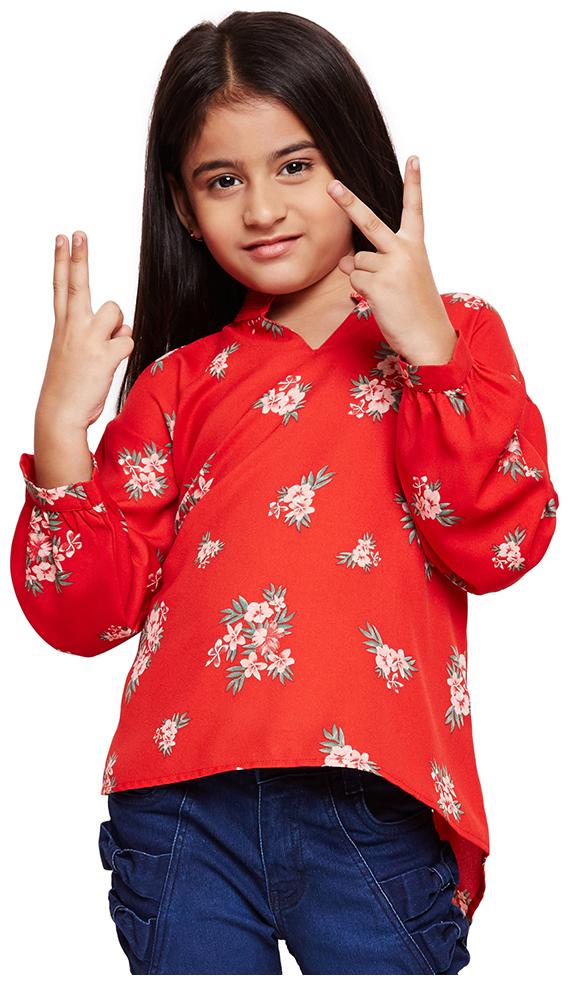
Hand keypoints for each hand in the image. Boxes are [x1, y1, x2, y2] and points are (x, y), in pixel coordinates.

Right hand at [36, 231, 134, 430]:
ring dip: (118, 330)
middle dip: (79, 257)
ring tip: (104, 351)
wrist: (59, 412)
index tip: (62, 238)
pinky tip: (110, 364)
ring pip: (117, 313)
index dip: (62, 260)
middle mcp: (72, 327)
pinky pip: (128, 340)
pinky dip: (125, 351)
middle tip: (78, 232)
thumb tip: (120, 327)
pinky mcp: (105, 354)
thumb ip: (89, 334)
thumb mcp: (69, 353)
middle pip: (78, 283)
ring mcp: (88, 339)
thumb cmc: (67, 386)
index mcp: (62, 326)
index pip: (60, 285)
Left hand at [327, 157, 457, 364]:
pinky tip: (381, 301)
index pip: (414, 209)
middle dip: (348, 202)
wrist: (429, 337)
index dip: (414, 183)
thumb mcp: (400, 279)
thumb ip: (375, 263)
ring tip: (385, 294)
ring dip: (363, 278)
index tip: (413, 158)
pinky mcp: (378, 285)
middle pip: (370, 222)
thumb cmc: (415, 308)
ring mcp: (391, 267)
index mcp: (415, 246)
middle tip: (332, 184)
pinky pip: (354, 279)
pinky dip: (361, 291)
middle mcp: (404, 251)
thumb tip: (344, 260)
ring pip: (356, 262)